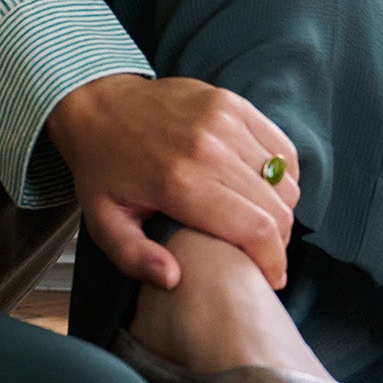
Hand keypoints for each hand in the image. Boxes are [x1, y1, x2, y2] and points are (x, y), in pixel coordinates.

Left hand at [42, 72, 299, 293]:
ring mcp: (225, 120)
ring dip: (281, 209)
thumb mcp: (103, 222)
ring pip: (284, 180)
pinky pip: (282, 150)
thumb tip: (174, 279)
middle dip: (278, 243)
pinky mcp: (233, 103)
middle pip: (277, 208)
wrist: (97, 104)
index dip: (273, 262)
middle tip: (263, 255)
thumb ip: (134, 257)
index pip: (257, 229)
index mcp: (181, 182)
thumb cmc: (103, 170)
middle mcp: (210, 148)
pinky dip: (282, 176)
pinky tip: (262, 191)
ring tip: (260, 225)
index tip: (270, 279)